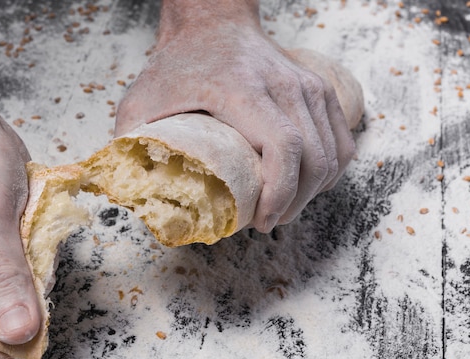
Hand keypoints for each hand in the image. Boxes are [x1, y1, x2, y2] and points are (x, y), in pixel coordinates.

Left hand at [115, 1, 354, 232]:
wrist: (214, 23)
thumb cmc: (179, 64)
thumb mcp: (142, 99)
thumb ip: (130, 142)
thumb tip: (127, 190)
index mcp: (244, 90)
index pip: (284, 147)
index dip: (279, 193)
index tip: (261, 221)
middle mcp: (285, 85)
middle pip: (314, 158)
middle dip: (295, 203)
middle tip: (268, 223)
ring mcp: (309, 86)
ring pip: (334, 153)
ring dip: (313, 192)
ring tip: (283, 209)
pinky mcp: (320, 90)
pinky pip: (342, 141)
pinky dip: (330, 171)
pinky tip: (308, 186)